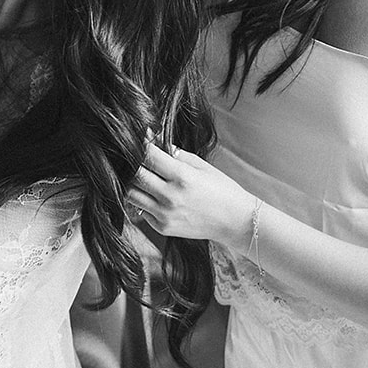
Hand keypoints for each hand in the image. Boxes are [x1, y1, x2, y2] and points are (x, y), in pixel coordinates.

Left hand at [129, 140, 252, 248]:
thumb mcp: (202, 166)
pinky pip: (141, 210)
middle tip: (137, 158)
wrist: (236, 222)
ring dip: (133, 183)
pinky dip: (143, 200)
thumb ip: (175, 154)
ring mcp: (165, 214)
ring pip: (131, 194)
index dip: (141, 145)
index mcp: (182, 177)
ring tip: (144, 177)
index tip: (140, 140)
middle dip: (133, 163)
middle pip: (134, 175)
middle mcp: (170, 196)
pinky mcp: (163, 228)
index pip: (148, 156)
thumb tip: (153, 139)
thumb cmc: (222, 190)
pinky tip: (154, 195)